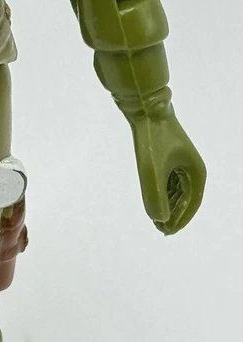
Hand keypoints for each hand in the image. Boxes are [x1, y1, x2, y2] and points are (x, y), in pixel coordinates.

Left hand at [130, 110, 205, 234]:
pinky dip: (164, 194)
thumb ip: (154, 194)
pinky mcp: (169, 158)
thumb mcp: (151, 168)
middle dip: (174, 215)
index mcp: (196, 172)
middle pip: (186, 199)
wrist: (146, 109)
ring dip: (169, 206)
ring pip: (177, 191)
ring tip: (157, 220)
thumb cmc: (152, 137)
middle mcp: (192, 169)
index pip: (192, 203)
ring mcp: (181, 163)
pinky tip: (155, 203)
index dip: (181, 219)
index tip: (167, 231)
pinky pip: (170, 183)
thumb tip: (159, 218)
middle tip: (161, 229)